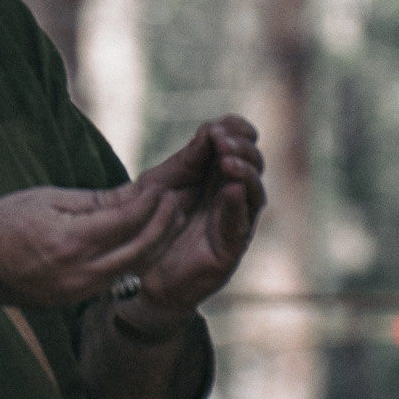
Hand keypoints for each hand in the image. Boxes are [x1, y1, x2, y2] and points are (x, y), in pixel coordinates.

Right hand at [0, 180, 177, 311]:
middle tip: (179, 200)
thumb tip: (134, 194)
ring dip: (158, 241)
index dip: (151, 202)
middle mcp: (82, 271)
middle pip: (143, 248)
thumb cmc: (0, 225)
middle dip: (166, 223)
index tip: (163, 186)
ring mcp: (82, 289)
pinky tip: (145, 239)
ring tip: (170, 218)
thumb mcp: (42, 200)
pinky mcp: (79, 299)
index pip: (128, 220)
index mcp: (71, 241)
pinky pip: (119, 276)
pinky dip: (138, 256)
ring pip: (136, 265)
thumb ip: (92, 202)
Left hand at [122, 117, 264, 323]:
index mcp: (218, 178)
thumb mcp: (164, 185)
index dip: (238, 133)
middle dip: (240, 149)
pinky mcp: (231, 248)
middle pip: (251, 166)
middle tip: (222, 138)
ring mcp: (235, 223)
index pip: (239, 148)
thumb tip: (209, 128)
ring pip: (252, 193)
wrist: (146, 275)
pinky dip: (236, 205)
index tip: (223, 123)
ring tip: (229, 161)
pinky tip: (231, 189)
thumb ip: (187, 160)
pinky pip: (240, 224)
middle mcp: (232, 198)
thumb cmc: (157, 226)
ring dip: (244, 173)